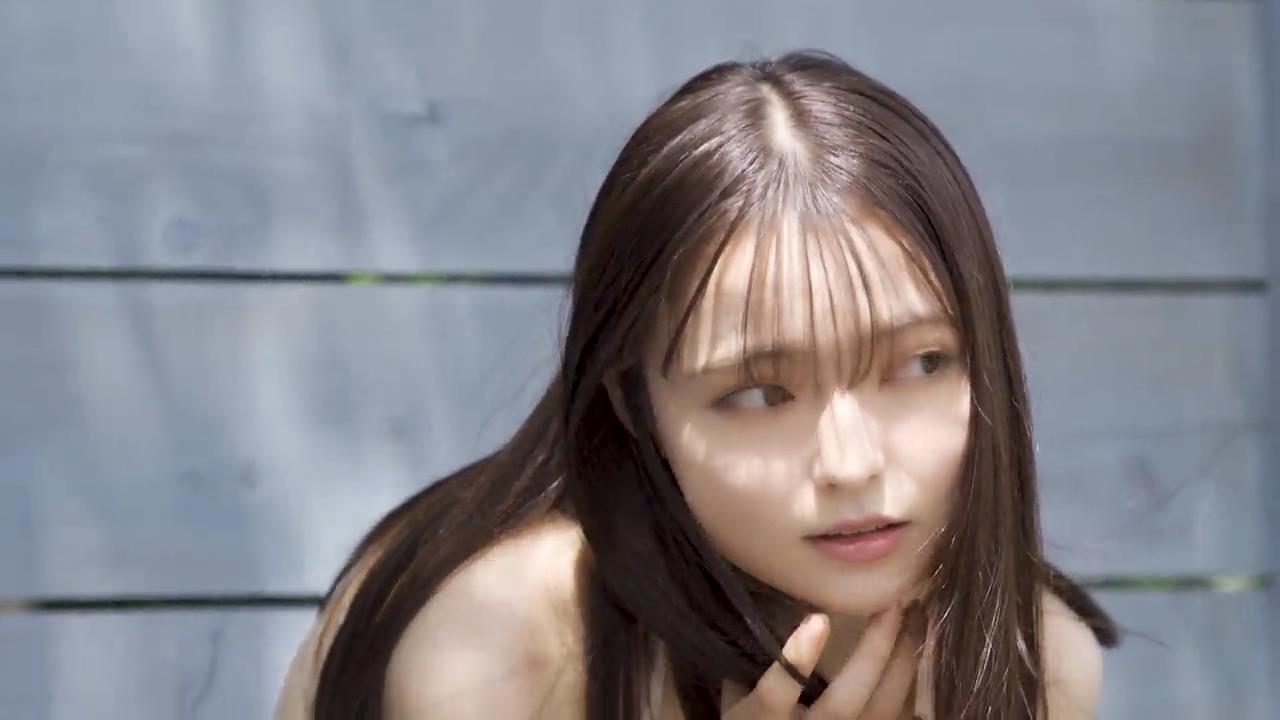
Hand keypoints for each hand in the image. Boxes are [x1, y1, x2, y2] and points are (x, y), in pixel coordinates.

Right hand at [720, 604, 921, 718]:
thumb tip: (767, 613)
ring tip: (917, 619)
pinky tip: (918, 655)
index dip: (798, 658)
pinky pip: (898, 719)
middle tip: (894, 604)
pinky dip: (911, 687)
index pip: (776, 692)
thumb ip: (748, 670)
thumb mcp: (735, 705)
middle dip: (874, 652)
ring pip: (883, 712)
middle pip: (844, 703)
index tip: (818, 619)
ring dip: (904, 662)